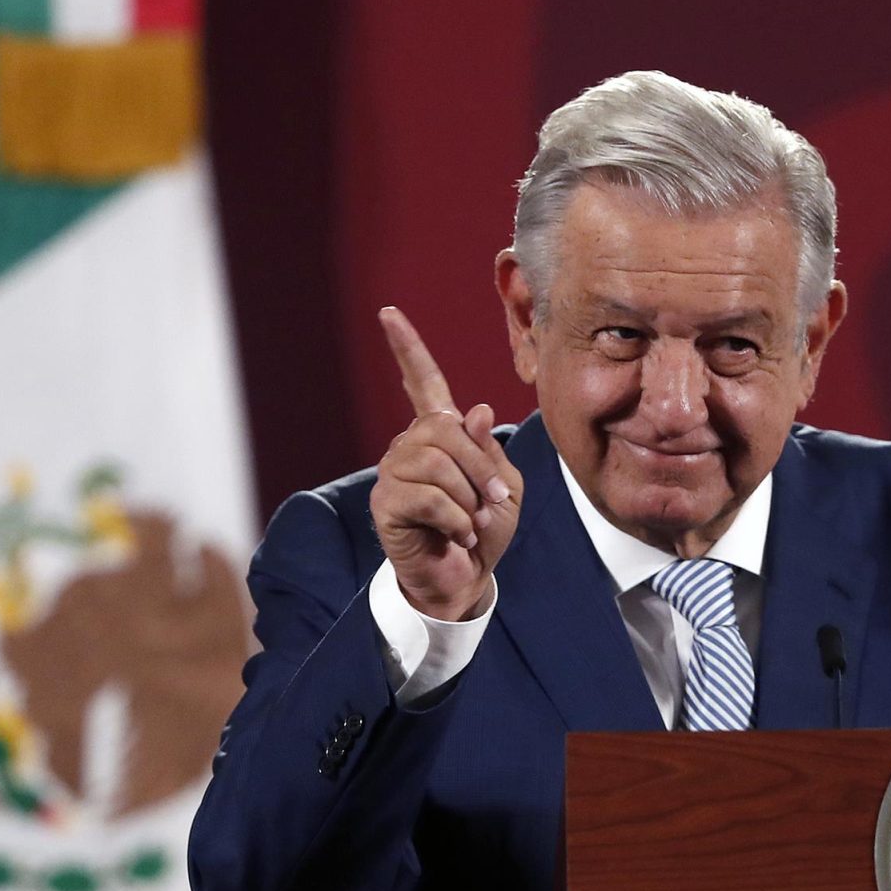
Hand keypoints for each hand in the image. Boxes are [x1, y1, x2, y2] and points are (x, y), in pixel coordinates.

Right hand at [370, 307, 522, 620]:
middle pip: (447, 430)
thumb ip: (491, 451)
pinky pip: (430, 497)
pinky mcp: (386, 502)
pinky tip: (457, 533)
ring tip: (473, 521)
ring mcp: (393, 472)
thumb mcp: (504, 486)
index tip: (388, 314)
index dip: (407, 348)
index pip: (421, 382)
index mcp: (440, 434)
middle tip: (493, 501)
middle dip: (481, 468)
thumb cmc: (485, 529)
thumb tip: (475, 411)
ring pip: (438, 464)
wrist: (467, 577)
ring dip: (470, 498)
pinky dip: (457, 519)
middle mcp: (410, 445)